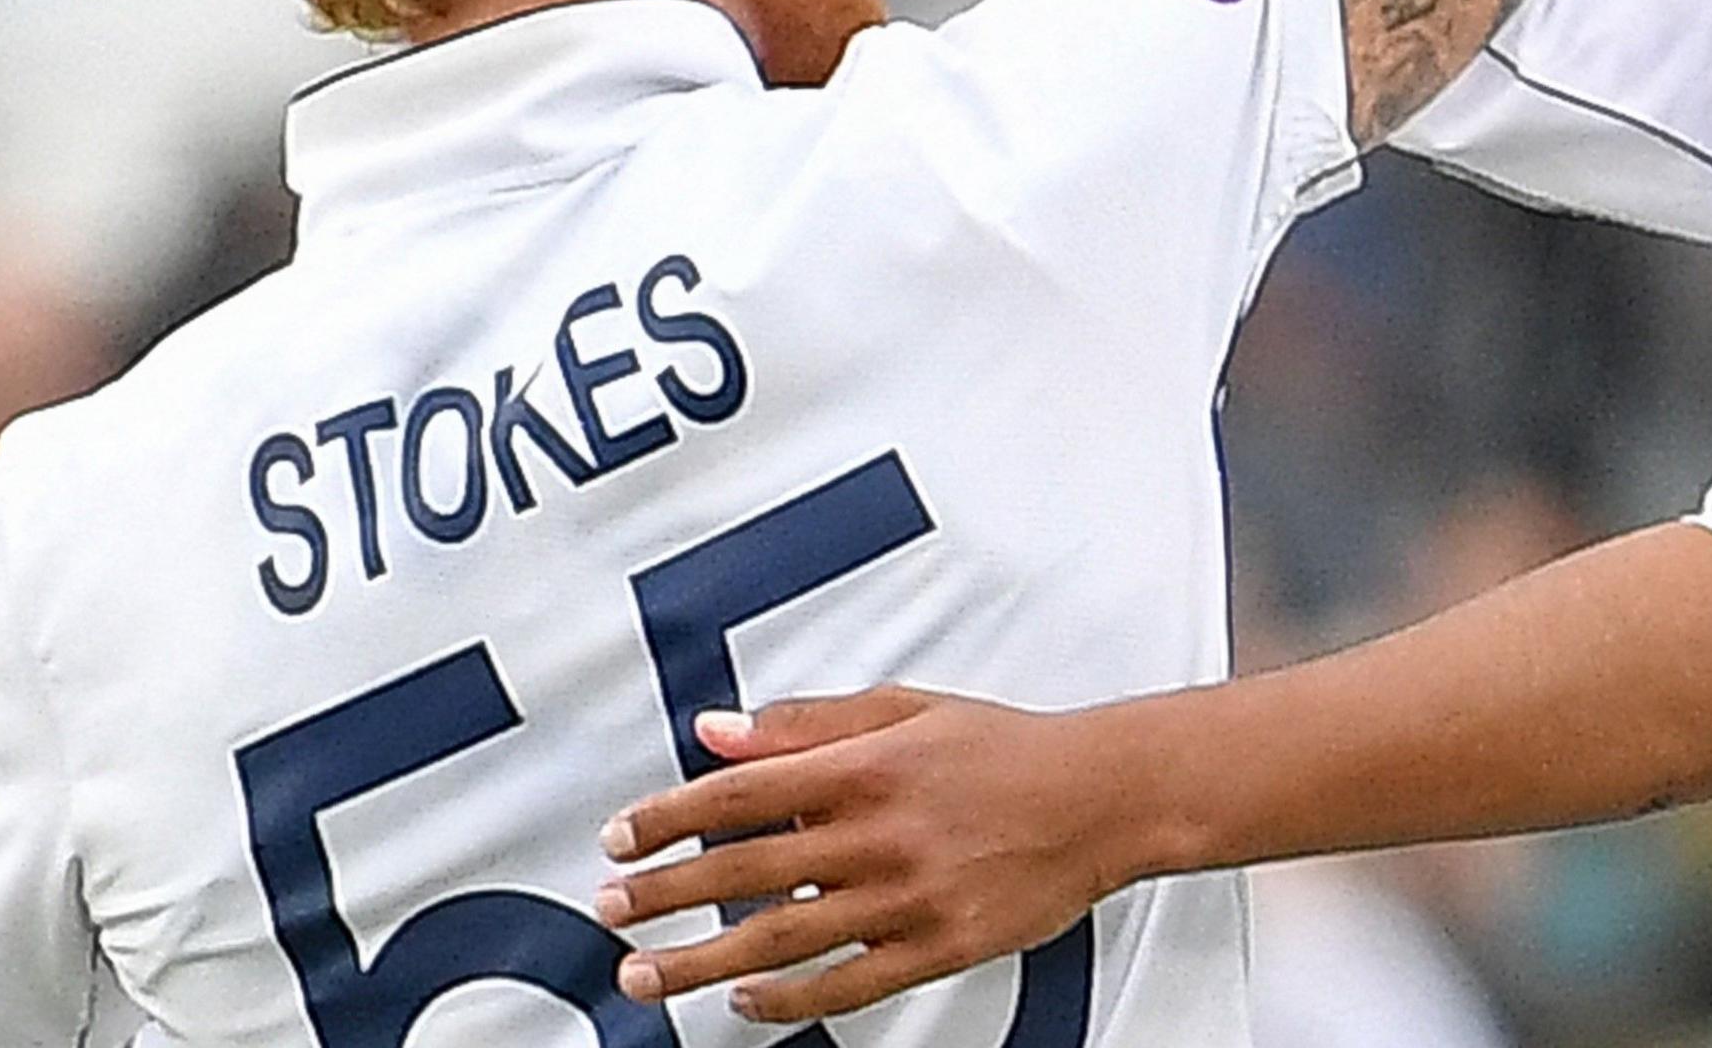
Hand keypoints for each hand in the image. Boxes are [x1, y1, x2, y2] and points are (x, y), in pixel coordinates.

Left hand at [595, 688, 1143, 1025]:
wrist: (1102, 797)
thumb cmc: (1004, 749)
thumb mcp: (904, 709)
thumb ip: (806, 722)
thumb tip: (718, 728)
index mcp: (866, 765)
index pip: (741, 793)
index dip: (669, 817)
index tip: (619, 836)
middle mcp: (879, 833)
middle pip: (745, 870)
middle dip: (664, 894)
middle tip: (609, 909)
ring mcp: (908, 896)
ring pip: (782, 937)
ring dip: (701, 960)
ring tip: (645, 974)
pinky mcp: (938, 947)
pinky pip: (847, 983)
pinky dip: (789, 998)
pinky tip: (743, 1001)